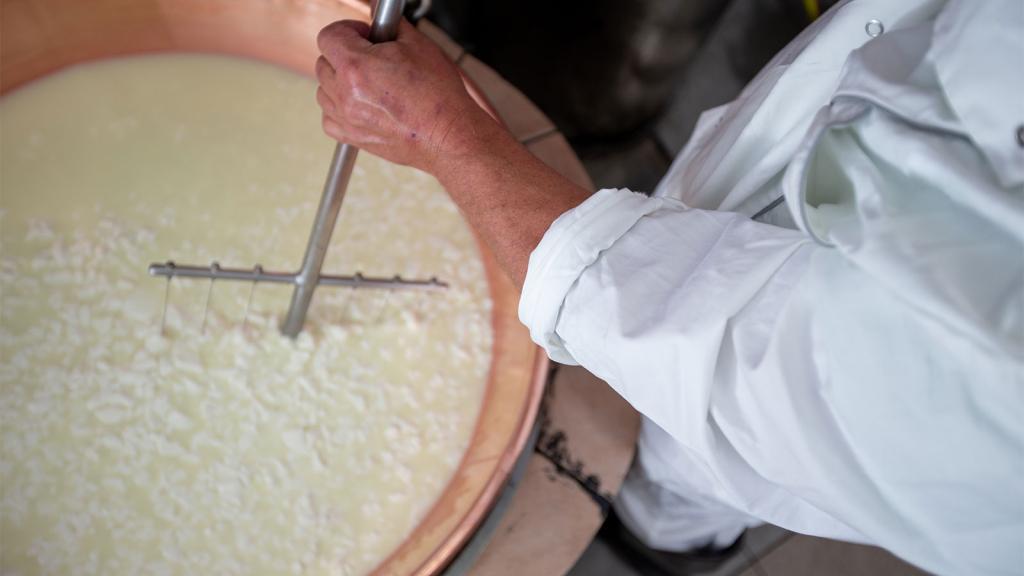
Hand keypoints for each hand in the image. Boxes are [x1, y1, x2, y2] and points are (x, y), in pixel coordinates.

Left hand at [315, 19, 487, 172]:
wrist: (449, 135)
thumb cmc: (438, 97)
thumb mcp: (419, 46)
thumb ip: (393, 25)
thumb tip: (383, 16)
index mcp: (357, 66)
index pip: (328, 36)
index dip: (346, 30)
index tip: (362, 35)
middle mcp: (346, 93)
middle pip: (324, 62)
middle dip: (343, 55)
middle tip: (370, 57)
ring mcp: (347, 117)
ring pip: (323, 90)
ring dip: (339, 82)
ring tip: (366, 82)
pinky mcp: (353, 137)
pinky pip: (329, 119)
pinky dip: (338, 110)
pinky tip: (359, 104)